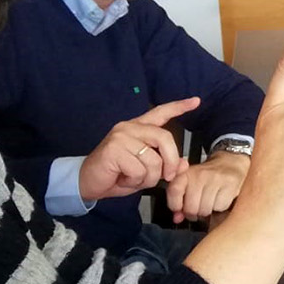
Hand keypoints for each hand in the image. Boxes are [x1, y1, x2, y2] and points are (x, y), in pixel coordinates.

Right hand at [77, 98, 199, 202]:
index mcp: (138, 128)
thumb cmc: (117, 175)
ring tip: (133, 179)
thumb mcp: (146, 171)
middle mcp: (130, 127)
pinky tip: (123, 179)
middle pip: (165, 138)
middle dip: (171, 162)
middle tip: (167, 177)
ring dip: (149, 178)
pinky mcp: (114, 149)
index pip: (160, 113)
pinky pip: (139, 170)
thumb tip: (185, 163)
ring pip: (153, 160)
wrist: (88, 182)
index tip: (196, 101)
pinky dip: (135, 181)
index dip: (179, 107)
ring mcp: (121, 137)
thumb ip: (164, 164)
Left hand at [166, 151, 247, 222]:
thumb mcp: (189, 185)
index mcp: (186, 173)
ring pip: (205, 210)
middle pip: (191, 208)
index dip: (176, 205)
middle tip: (198, 207)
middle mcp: (200, 174)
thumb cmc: (208, 178)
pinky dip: (220, 208)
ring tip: (210, 202)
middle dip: (194, 213)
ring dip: (208, 211)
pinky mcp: (230, 185)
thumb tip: (177, 218)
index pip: (174, 191)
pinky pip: (220, 207)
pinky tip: (220, 199)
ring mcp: (215, 179)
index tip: (180, 207)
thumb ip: (179, 202)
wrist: (230, 164)